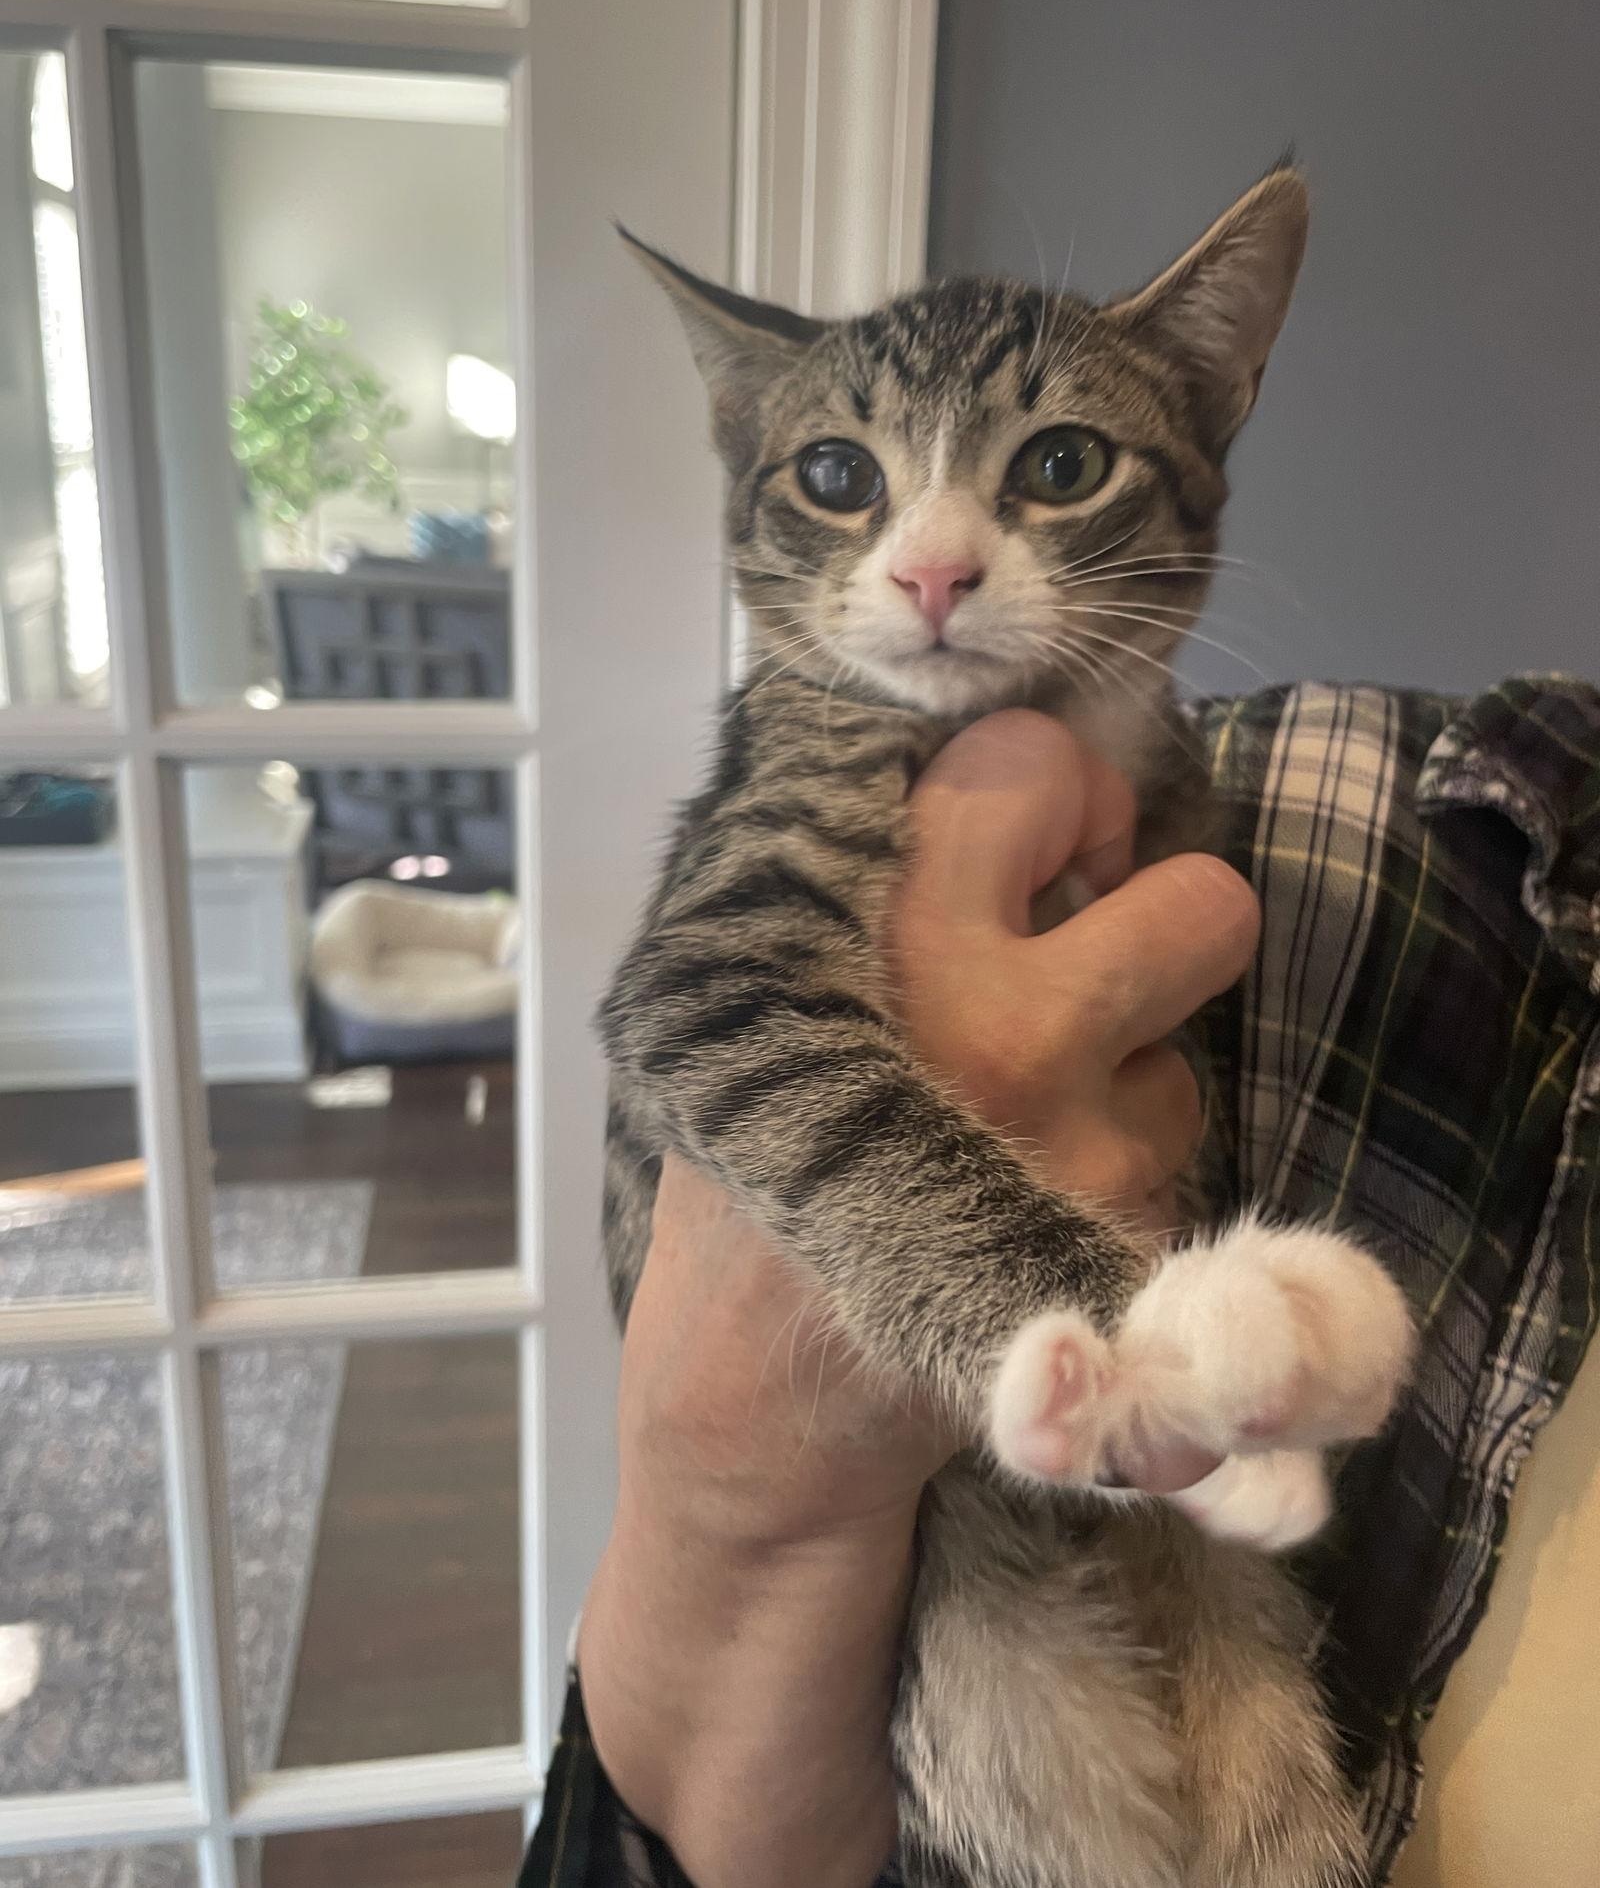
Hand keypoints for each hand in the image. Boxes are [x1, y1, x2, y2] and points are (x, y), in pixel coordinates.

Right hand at [578, 711, 1260, 1887]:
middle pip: (1207, 901)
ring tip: (1025, 1110)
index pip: (1041, 762)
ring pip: (1200, 1055)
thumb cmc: (748, 1159)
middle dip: (1163, 922)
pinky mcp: (1124, 1236)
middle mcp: (989, 1012)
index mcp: (872, 923)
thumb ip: (878, 872)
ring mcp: (1074, 1137)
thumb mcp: (753, 980)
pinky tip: (1033, 1188)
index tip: (1031, 853)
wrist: (759, 1386)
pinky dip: (1126, 1153)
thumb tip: (1032, 777)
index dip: (1057, 801)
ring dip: (1136, 1060)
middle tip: (1088, 958)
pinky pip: (1178, 1139)